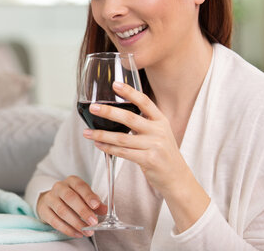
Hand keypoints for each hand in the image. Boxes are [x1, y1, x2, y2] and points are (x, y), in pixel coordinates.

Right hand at [37, 176, 106, 237]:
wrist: (51, 200)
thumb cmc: (71, 198)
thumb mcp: (84, 197)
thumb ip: (95, 204)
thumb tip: (105, 210)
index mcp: (71, 181)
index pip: (80, 186)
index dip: (88, 196)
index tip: (96, 205)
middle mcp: (59, 187)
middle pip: (70, 197)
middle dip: (83, 211)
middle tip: (93, 222)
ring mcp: (50, 198)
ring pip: (62, 210)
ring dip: (76, 223)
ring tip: (87, 231)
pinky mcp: (44, 210)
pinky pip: (55, 221)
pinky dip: (67, 229)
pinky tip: (77, 233)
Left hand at [82, 81, 209, 231]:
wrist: (177, 178)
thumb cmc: (163, 154)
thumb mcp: (160, 133)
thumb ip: (144, 123)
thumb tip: (117, 114)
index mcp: (161, 120)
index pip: (144, 101)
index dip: (129, 92)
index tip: (115, 84)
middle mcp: (158, 131)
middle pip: (129, 118)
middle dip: (108, 112)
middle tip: (93, 108)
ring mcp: (154, 146)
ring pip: (122, 138)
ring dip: (102, 134)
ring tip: (87, 132)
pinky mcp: (148, 160)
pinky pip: (123, 152)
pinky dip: (108, 148)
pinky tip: (98, 144)